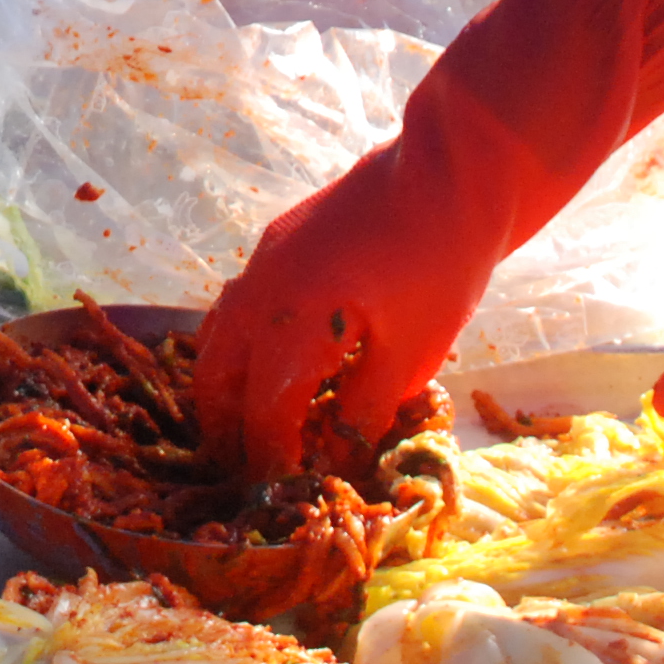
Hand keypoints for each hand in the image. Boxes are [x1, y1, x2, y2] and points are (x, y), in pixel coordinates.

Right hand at [194, 144, 502, 475]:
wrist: (448, 173)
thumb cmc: (441, 267)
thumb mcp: (413, 353)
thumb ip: (364, 409)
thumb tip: (333, 457)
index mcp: (295, 323)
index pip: (261, 411)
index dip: (267, 457)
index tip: (279, 490)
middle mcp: (261, 291)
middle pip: (216, 377)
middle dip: (225, 430)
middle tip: (248, 469)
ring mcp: (261, 261)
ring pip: (215, 339)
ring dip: (223, 388)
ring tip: (247, 426)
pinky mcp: (274, 243)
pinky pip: (236, 307)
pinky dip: (238, 347)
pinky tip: (268, 365)